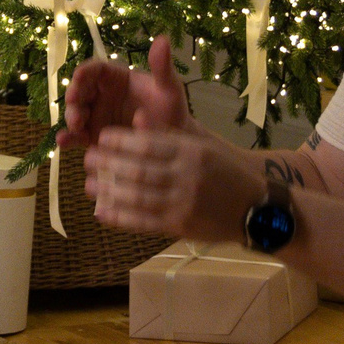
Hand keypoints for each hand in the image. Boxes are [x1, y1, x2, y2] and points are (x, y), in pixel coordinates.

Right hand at [59, 32, 189, 149]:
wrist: (172, 145)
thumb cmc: (171, 113)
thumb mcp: (170, 90)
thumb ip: (163, 68)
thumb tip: (163, 39)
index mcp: (117, 78)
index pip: (96, 70)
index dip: (85, 72)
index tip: (78, 77)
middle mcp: (102, 95)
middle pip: (81, 91)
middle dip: (74, 97)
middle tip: (75, 105)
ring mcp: (96, 116)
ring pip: (75, 113)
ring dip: (71, 117)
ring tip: (76, 126)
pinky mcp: (93, 137)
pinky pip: (77, 136)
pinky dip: (67, 139)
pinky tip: (62, 142)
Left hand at [83, 126, 266, 241]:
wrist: (257, 209)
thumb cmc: (224, 172)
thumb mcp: (203, 146)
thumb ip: (169, 135)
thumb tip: (137, 116)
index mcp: (193, 152)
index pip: (148, 145)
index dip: (119, 141)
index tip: (100, 137)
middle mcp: (188, 178)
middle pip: (138, 171)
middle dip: (107, 165)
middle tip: (87, 159)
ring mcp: (184, 204)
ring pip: (137, 197)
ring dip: (108, 192)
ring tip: (88, 185)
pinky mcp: (180, 227)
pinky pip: (144, 222)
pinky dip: (120, 218)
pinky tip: (102, 212)